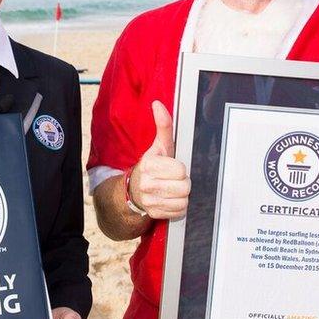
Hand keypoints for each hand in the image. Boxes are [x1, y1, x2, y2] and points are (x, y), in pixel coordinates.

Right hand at [128, 101, 190, 219]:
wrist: (134, 190)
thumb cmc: (152, 166)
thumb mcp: (159, 146)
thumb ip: (163, 125)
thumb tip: (158, 104)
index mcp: (149, 165)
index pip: (181, 170)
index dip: (180, 168)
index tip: (173, 167)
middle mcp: (146, 184)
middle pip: (184, 186)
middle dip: (183, 182)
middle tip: (174, 179)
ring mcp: (149, 201)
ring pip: (183, 200)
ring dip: (182, 195)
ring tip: (172, 188)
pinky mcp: (155, 214)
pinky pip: (179, 211)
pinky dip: (178, 207)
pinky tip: (170, 199)